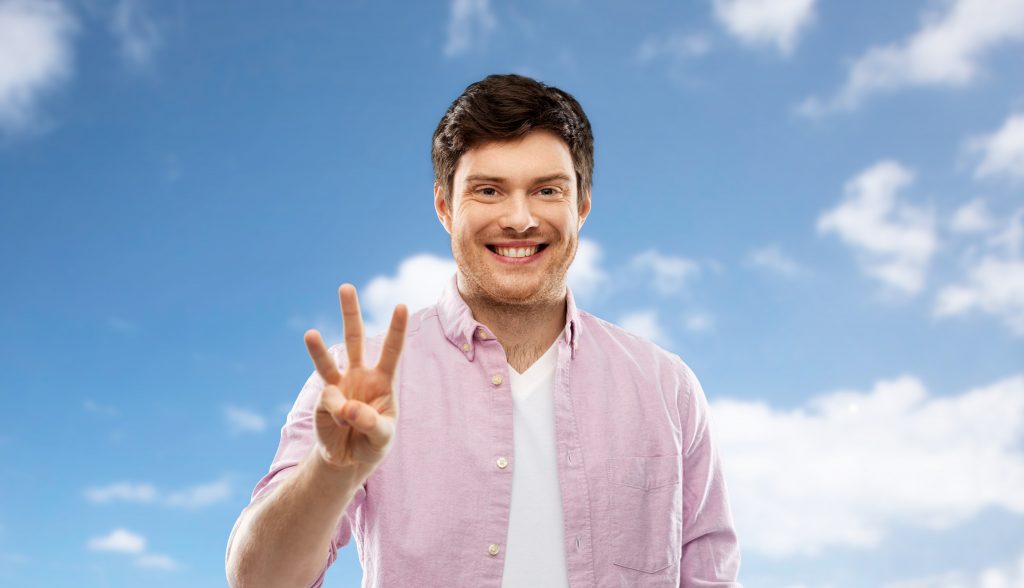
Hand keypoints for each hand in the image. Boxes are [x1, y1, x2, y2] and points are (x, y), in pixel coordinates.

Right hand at [303, 284, 407, 473]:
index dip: (396, 328)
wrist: (349, 459)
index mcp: (383, 380)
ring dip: (317, 348)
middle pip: (355, 339)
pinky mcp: (323, 400)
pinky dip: (336, 414)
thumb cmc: (372, 442)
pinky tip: (341, 424)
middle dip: (350, 313)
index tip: (401, 305)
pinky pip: (328, 402)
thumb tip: (347, 407)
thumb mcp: (381, 437)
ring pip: (328, 360)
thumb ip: (370, 423)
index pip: (393, 350)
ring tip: (310, 334)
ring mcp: (339, 385)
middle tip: (345, 286)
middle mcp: (360, 375)